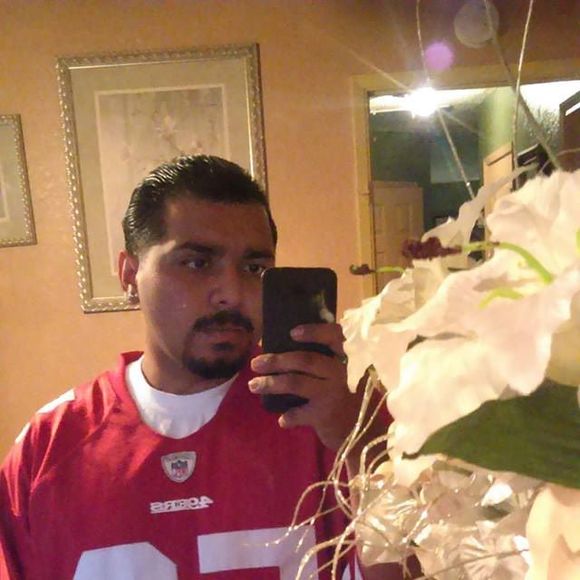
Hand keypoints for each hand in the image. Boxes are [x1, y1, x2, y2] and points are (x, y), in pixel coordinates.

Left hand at [249, 323, 359, 450]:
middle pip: (305, 360)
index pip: (334, 336)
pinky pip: (300, 412)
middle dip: (277, 360)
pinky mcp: (326, 415)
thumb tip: (282, 350)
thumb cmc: (345, 397)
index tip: (292, 333)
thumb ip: (322, 361)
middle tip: (255, 363)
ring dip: (272, 383)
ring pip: (296, 382)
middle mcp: (341, 372)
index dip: (314, 332)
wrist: (362, 433)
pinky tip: (282, 420)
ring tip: (253, 385)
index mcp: (345, 358)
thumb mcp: (341, 375)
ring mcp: (334, 393)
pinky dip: (289, 416)